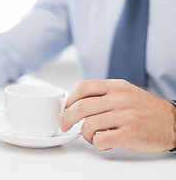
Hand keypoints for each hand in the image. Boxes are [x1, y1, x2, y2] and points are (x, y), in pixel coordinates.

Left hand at [60, 79, 175, 152]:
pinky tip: (104, 142)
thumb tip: (76, 102)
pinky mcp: (130, 134)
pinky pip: (101, 140)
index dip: (69, 99)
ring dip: (85, 134)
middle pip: (81, 107)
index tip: (65, 108)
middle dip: (67, 118)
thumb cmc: (146, 109)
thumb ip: (103, 94)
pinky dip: (97, 143)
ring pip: (89, 125)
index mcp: (116, 87)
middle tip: (64, 125)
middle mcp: (120, 99)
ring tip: (93, 136)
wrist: (173, 123)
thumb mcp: (125, 92)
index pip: (83, 87)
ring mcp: (125, 116)